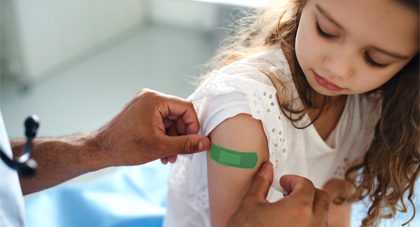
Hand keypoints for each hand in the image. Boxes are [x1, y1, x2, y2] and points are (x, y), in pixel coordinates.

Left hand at [93, 89, 210, 166]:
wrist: (99, 150)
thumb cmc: (125, 146)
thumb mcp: (160, 147)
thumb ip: (186, 144)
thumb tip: (206, 143)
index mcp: (155, 100)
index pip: (186, 108)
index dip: (193, 126)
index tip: (193, 143)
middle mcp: (150, 98)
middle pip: (178, 115)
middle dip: (181, 136)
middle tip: (180, 153)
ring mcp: (145, 104)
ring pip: (170, 121)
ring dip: (173, 139)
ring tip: (169, 157)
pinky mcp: (141, 112)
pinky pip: (160, 122)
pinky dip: (164, 136)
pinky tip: (162, 153)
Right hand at [227, 162, 329, 226]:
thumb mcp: (250, 204)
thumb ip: (261, 183)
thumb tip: (266, 171)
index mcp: (298, 209)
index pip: (306, 185)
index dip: (293, 179)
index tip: (284, 182)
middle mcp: (311, 224)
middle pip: (321, 198)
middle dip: (307, 191)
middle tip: (290, 191)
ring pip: (322, 216)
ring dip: (310, 207)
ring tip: (290, 208)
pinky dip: (309, 222)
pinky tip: (292, 222)